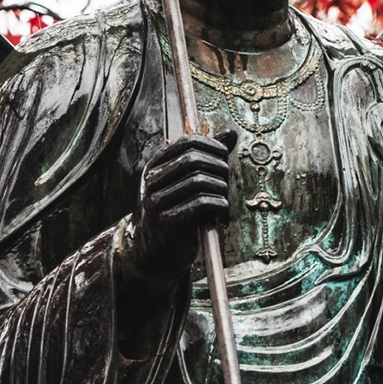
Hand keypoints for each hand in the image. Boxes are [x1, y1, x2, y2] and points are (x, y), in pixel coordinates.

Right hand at [127, 130, 236, 282]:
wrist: (158, 250)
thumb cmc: (178, 211)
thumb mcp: (187, 181)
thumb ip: (207, 156)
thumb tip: (231, 133)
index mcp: (155, 166)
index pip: (186, 142)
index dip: (211, 145)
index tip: (225, 156)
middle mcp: (152, 181)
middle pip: (193, 159)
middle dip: (218, 167)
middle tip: (226, 179)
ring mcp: (156, 201)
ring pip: (199, 181)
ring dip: (220, 188)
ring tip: (224, 198)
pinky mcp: (167, 221)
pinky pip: (201, 204)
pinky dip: (219, 205)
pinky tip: (222, 213)